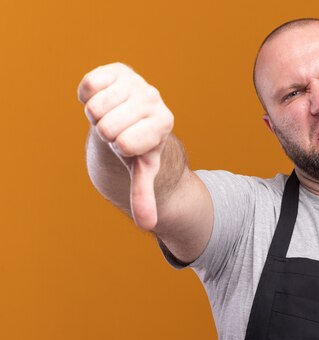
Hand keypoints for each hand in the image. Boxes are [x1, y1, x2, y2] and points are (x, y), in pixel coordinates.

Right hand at [77, 62, 173, 229]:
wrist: (132, 116)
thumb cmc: (138, 146)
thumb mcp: (142, 170)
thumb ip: (145, 196)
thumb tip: (149, 225)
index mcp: (164, 123)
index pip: (125, 143)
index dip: (120, 148)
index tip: (130, 144)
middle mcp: (155, 98)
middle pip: (106, 126)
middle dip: (106, 133)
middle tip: (119, 129)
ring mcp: (137, 82)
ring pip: (95, 106)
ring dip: (96, 115)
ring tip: (112, 115)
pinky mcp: (117, 69)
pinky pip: (88, 85)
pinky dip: (87, 96)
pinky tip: (104, 98)